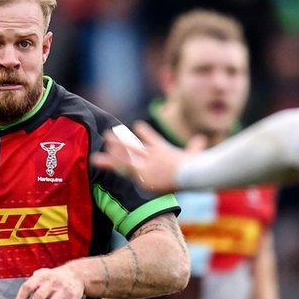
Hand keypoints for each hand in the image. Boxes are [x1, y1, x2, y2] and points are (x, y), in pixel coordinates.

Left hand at [13, 265, 84, 298]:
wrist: (77, 273)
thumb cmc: (55, 276)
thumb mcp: (43, 274)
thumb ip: (31, 283)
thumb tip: (19, 298)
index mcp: (42, 277)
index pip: (28, 286)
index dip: (21, 297)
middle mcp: (52, 283)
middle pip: (40, 295)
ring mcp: (62, 290)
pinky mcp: (72, 298)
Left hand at [91, 121, 205, 193]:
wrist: (190, 172)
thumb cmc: (196, 167)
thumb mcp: (197, 156)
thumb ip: (197, 148)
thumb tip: (202, 140)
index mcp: (164, 151)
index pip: (152, 139)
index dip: (144, 132)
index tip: (138, 126)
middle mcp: (152, 154)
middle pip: (134, 144)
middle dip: (122, 140)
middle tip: (111, 133)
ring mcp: (145, 162)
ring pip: (126, 151)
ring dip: (115, 144)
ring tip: (105, 137)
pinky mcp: (141, 172)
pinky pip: (121, 166)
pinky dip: (109, 162)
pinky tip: (96, 158)